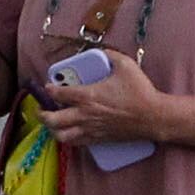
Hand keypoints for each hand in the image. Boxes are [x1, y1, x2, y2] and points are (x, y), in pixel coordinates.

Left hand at [37, 48, 165, 146]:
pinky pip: (76, 143)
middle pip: (52, 120)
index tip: (48, 85)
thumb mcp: (125, 65)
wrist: (152, 117)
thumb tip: (100, 51)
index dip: (48, 89)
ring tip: (53, 123)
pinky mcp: (98, 139)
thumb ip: (109, 55)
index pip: (58, 94)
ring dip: (52, 129)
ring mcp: (90, 129)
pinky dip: (68, 138)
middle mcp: (84, 115)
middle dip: (42, 113)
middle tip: (41, 108)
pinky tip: (70, 131)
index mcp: (87, 96)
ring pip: (61, 135)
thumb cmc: (139, 91)